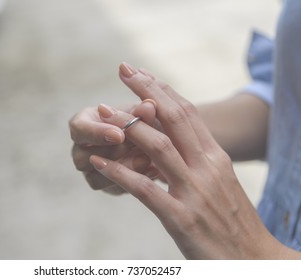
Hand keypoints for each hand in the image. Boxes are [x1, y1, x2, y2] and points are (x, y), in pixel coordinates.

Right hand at [69, 101, 158, 193]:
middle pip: (81, 156)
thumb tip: (148, 106)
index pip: (78, 128)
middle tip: (137, 148)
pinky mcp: (104, 184)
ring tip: (146, 159)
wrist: (152, 140)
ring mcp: (89, 169)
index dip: (97, 133)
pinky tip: (152, 170)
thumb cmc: (141, 120)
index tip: (120, 135)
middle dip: (112, 153)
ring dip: (122, 169)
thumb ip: (144, 113)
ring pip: (95, 177)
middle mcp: (81, 147)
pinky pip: (112, 188)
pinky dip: (131, 181)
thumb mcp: (145, 114)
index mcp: (84, 123)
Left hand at [89, 63, 282, 258]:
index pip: (188, 112)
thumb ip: (199, 158)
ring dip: (127, 126)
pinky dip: (119, 173)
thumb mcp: (220, 181)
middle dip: (146, 91)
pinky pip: (145, 189)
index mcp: (216, 156)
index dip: (163, 89)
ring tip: (102, 111)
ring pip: (158, 147)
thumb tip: (176, 140)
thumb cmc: (232, 220)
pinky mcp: (181, 217)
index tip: (142, 72)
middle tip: (123, 70)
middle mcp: (207, 167)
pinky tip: (99, 163)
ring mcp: (194, 191)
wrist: (253, 260)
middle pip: (174, 118)